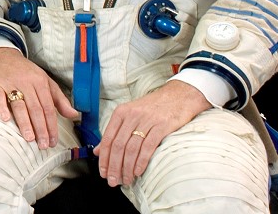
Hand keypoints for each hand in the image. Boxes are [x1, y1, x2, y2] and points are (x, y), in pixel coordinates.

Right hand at [0, 47, 77, 149]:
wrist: (2, 57)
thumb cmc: (26, 73)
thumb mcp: (45, 81)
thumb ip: (59, 99)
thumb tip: (74, 115)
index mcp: (40, 81)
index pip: (48, 107)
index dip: (52, 125)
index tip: (53, 141)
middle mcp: (26, 82)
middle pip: (35, 108)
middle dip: (40, 128)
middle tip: (43, 144)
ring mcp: (10, 83)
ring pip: (19, 105)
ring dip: (25, 122)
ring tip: (29, 138)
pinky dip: (2, 108)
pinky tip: (6, 119)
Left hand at [94, 79, 209, 186]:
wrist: (179, 96)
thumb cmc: (153, 108)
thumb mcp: (130, 116)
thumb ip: (114, 133)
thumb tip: (98, 151)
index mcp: (121, 113)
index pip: (108, 139)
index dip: (104, 158)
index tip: (102, 172)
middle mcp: (131, 115)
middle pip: (118, 146)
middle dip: (113, 166)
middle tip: (112, 181)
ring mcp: (147, 120)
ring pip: (131, 148)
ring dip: (127, 168)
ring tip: (126, 180)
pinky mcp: (162, 126)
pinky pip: (148, 147)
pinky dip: (141, 161)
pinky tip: (138, 172)